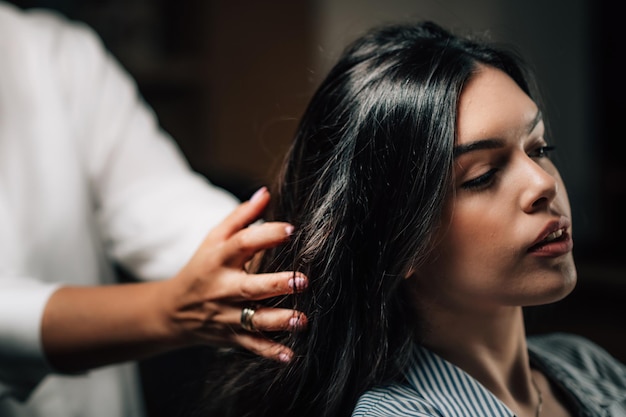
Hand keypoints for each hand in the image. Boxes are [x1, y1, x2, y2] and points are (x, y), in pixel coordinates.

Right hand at [160, 187, 307, 361]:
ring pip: (254, 320)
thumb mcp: (213, 239)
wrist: (172, 311)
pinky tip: (290, 356)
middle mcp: (222, 288)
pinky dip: (269, 353)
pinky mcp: (231, 336)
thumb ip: (240, 217)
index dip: (266, 235)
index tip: (291, 229)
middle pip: (250, 287)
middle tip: (302, 280)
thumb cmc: (201, 267)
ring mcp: (226, 315)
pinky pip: (251, 346)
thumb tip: (266, 192)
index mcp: (219, 259)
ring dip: (279, 321)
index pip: (242, 244)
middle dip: (276, 284)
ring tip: (302, 319)